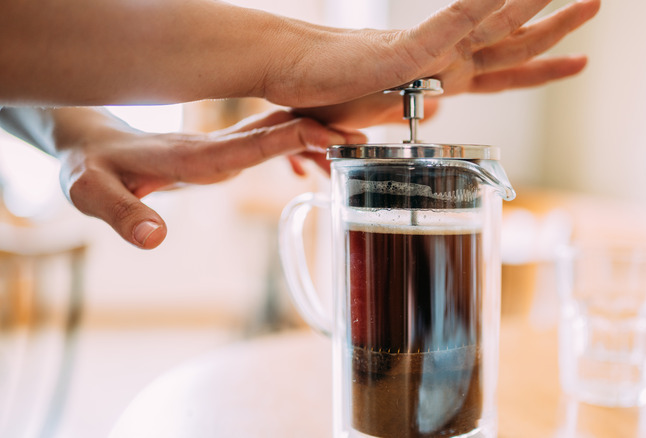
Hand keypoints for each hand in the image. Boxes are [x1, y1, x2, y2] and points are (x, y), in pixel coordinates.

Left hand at [56, 109, 364, 248]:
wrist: (90, 149)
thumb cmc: (90, 172)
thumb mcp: (91, 195)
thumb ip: (122, 216)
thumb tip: (154, 239)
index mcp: (192, 156)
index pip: (253, 141)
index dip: (295, 137)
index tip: (335, 135)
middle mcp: (214, 146)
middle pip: (278, 129)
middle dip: (322, 130)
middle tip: (365, 139)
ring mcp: (220, 146)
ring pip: (278, 132)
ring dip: (315, 140)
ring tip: (351, 156)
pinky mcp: (221, 152)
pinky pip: (268, 143)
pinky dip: (297, 149)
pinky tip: (311, 168)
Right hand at [277, 0, 599, 128]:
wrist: (292, 72)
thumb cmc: (332, 89)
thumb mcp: (385, 110)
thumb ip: (415, 106)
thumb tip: (434, 113)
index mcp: (445, 79)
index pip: (507, 74)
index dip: (545, 68)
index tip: (579, 60)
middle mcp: (445, 63)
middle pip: (514, 46)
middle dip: (559, 28)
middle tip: (596, 4)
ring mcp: (430, 54)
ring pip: (495, 27)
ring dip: (533, 3)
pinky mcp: (406, 51)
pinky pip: (452, 23)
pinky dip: (482, 5)